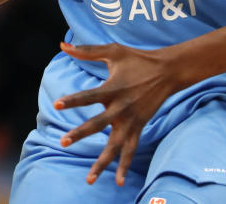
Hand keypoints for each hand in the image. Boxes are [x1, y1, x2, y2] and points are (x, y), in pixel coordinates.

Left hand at [54, 42, 180, 186]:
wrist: (168, 72)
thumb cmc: (138, 59)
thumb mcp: (114, 51)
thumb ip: (87, 51)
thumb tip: (62, 45)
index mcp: (113, 88)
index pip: (89, 96)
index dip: (73, 100)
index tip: (57, 104)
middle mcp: (121, 108)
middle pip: (98, 124)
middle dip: (80, 133)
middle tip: (64, 142)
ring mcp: (131, 120)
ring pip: (115, 146)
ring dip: (102, 162)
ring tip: (89, 180)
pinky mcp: (139, 127)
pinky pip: (131, 149)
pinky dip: (125, 165)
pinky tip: (117, 181)